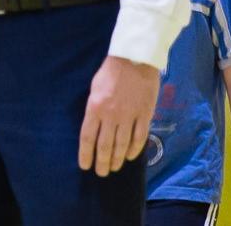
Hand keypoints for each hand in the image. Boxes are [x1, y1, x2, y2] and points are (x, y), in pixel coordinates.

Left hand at [77, 56, 160, 175]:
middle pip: (105, 145)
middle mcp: (111, 115)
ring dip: (117, 159)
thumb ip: (94, 108)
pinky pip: (139, 137)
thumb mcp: (94, 88)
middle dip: (102, 162)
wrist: (134, 58)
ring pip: (122, 145)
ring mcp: (129, 116)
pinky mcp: (145, 114)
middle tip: (101, 173)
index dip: (86, 154)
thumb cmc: (111, 71)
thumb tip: (93, 127)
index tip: (85, 166)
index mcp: (95, 107)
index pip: (87, 137)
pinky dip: (134, 149)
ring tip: (114, 168)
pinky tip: (130, 156)